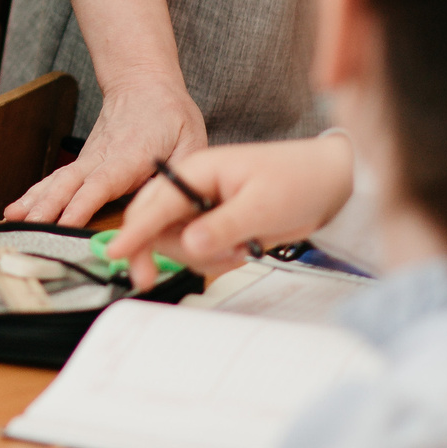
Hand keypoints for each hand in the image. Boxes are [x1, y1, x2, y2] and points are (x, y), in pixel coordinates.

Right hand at [6, 74, 206, 228]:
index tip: (66, 222)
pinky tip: (16, 209)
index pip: (102, 183)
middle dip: (48, 208)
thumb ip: (182, 175)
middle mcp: (102, 158)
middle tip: (30, 229)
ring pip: (57, 182)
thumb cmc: (170, 113)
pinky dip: (34, 194)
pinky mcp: (83, 162)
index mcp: (130, 156)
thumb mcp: (191, 141)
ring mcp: (88, 159)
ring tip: (12, 219)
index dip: (84, 204)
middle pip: (70, 184)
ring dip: (34, 201)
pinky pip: (55, 180)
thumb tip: (175, 209)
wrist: (143, 83)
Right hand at [104, 136, 356, 287]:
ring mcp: (204, 206)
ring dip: (202, 257)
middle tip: (152, 278)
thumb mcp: (262, 206)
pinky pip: (199, 251)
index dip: (135, 230)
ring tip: (240, 250)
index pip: (156, 202)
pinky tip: (242, 250)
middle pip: (154, 224)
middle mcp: (194, 187)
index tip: (117, 252)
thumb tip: (188, 244)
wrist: (329, 182)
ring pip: (177, 243)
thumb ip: (223, 225)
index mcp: (198, 170)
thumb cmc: (298, 179)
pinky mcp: (216, 224)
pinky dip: (215, 260)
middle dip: (161, 251)